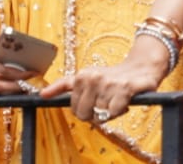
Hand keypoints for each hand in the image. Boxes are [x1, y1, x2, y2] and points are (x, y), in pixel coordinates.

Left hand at [39, 37, 165, 123]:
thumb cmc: (111, 77)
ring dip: (110, 113)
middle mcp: (92, 78)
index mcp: (81, 76)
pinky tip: (123, 102)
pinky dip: (120, 111)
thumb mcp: (86, 77)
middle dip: (93, 115)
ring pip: (101, 115)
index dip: (72, 106)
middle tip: (103, 105)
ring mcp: (107, 83)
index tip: (56, 100)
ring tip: (115, 100)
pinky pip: (114, 112)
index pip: (70, 101)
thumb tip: (42, 94)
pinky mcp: (124, 89)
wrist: (140, 68)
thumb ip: (65, 86)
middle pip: (84, 114)